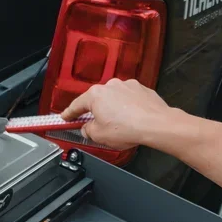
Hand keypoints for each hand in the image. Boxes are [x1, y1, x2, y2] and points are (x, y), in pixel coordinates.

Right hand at [60, 79, 175, 151]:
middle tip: (95, 126)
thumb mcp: (99, 136)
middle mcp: (110, 86)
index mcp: (95, 95)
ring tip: (119, 125)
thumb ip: (87, 130)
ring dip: (113, 109)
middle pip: (96, 100)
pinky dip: (127, 108)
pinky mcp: (141, 89)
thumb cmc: (130, 128)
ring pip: (113, 99)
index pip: (76, 105)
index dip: (68, 114)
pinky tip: (131, 119)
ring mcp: (127, 86)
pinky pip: (128, 99)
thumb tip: (87, 129)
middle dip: (95, 113)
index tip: (65, 117)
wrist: (157, 125)